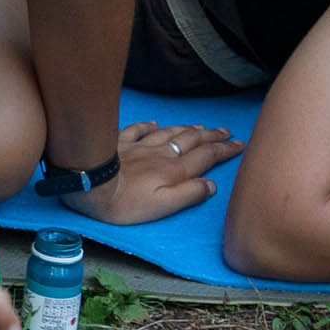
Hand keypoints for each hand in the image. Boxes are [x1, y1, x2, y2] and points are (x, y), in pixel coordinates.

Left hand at [63, 122, 243, 225]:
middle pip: (191, 141)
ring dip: (187, 129)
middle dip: (211, 136)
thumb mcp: (163, 206)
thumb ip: (189, 194)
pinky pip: (138, 130)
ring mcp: (140, 146)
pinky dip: (150, 126)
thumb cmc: (125, 203)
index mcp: (174, 171)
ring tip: (200, 126)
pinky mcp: (119, 143)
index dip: (224, 150)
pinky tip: (155, 123)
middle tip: (225, 131)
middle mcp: (160, 154)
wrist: (90, 184)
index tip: (239, 145)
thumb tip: (211, 185)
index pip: (206, 157)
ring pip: (169, 133)